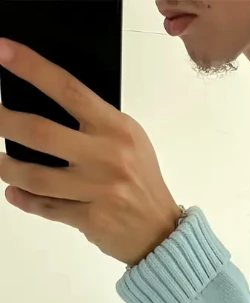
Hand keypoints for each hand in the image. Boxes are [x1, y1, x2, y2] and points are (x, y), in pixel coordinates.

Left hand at [0, 39, 181, 264]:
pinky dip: (25, 201)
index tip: (2, 51)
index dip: (32, 68)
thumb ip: (94, 126)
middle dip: (3, 122)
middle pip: (40, 133)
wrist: (162, 234)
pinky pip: (47, 208)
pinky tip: (14, 193)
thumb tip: (41, 106)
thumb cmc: (142, 186)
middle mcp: (108, 157)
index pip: (69, 90)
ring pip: (35, 176)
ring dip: (6, 168)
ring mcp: (99, 190)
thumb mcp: (130, 145)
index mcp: (118, 131)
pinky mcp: (92, 218)